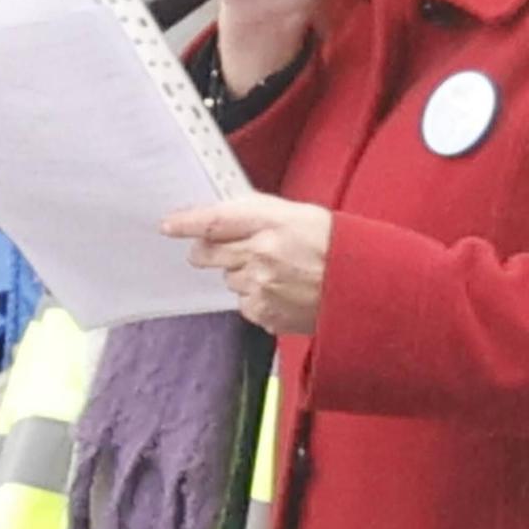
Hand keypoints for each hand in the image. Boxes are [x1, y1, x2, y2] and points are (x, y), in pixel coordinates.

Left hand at [163, 194, 332, 334]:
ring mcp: (262, 288)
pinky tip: (282, 290)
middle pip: (210, 253)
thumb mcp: (298, 214)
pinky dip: (256, 297)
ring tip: (276, 271)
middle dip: (209, 250)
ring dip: (242, 274)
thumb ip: (256, 214)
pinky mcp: (265, 314)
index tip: (168, 225)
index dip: (187, 223)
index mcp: (272, 222)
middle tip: (223, 248)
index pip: (215, 220)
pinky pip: (245, 303)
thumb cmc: (333, 246)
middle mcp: (262, 255)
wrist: (360, 288)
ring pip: (229, 279)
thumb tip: (219, 218)